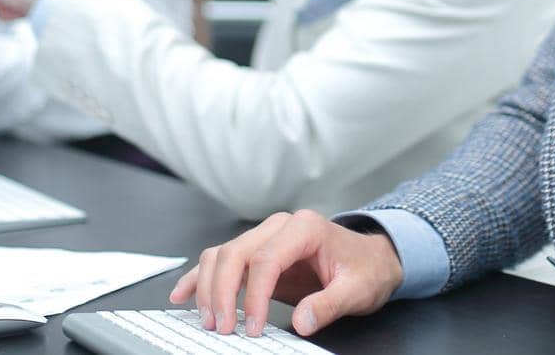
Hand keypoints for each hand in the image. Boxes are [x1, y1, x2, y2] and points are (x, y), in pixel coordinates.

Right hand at [169, 210, 402, 337]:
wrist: (371, 259)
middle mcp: (281, 226)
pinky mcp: (257, 251)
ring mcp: (266, 236)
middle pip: (236, 252)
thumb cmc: (365, 270)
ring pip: (222, 254)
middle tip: (223, 329)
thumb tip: (303, 321)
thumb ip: (330, 304)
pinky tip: (183, 294)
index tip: (251, 328)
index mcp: (306, 228)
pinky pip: (221, 258)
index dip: (253, 295)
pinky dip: (200, 276)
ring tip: (210, 321)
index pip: (266, 258)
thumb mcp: (357, 290)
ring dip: (208, 286)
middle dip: (222, 292)